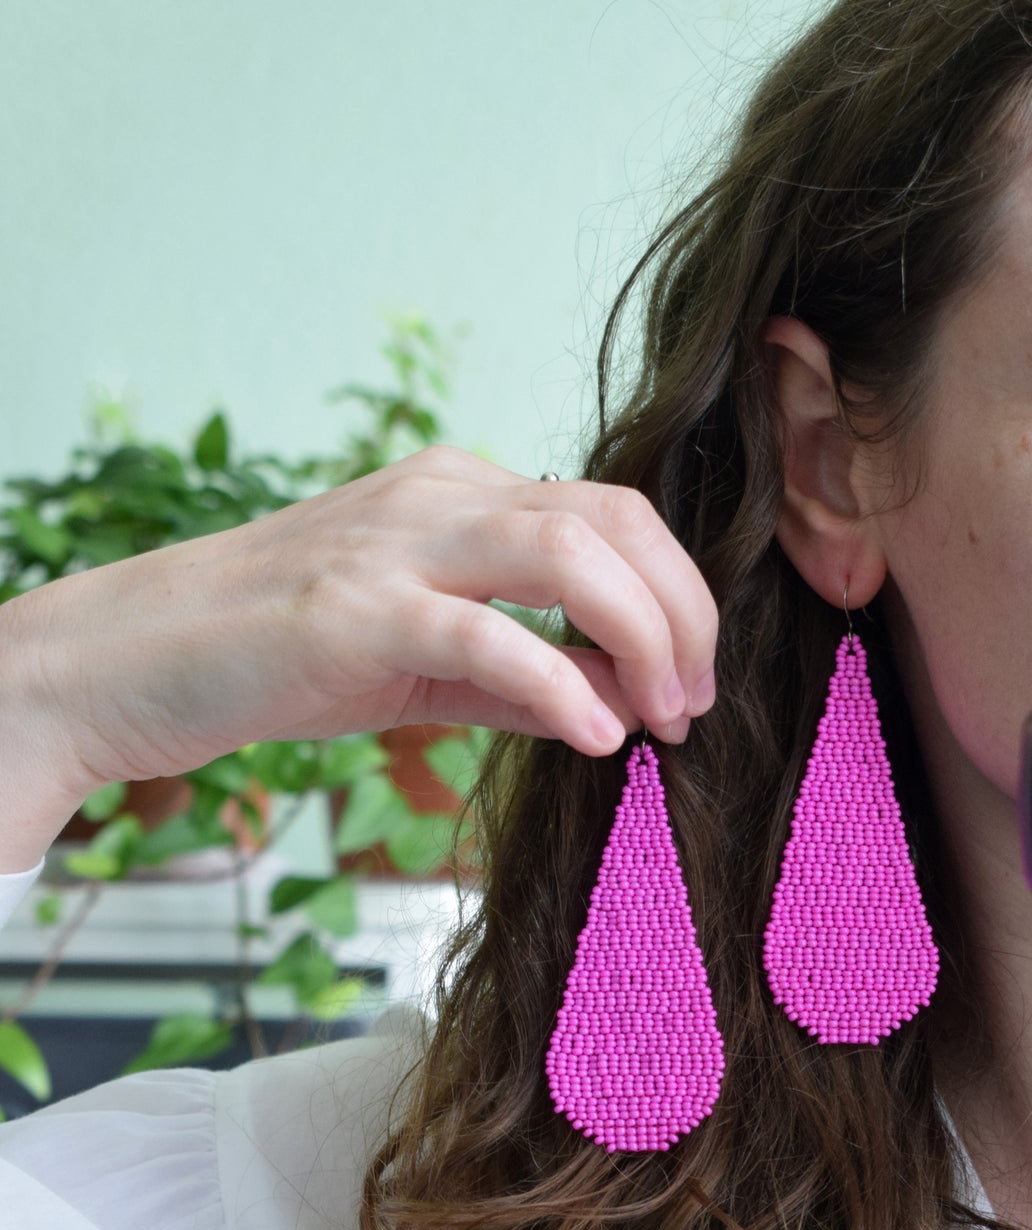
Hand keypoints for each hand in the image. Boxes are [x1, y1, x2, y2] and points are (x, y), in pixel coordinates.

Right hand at [2, 448, 718, 803]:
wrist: (137, 662)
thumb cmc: (280, 656)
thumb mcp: (424, 659)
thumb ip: (524, 674)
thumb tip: (623, 706)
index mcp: (460, 491)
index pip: (610, 512)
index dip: (677, 594)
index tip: (692, 683)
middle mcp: (438, 495)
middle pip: (612, 518)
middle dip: (681, 612)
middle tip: (695, 703)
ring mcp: (396, 544)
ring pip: (567, 550)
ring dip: (642, 636)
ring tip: (662, 716)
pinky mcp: (356, 610)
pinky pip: (488, 633)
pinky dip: (560, 683)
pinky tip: (597, 738)